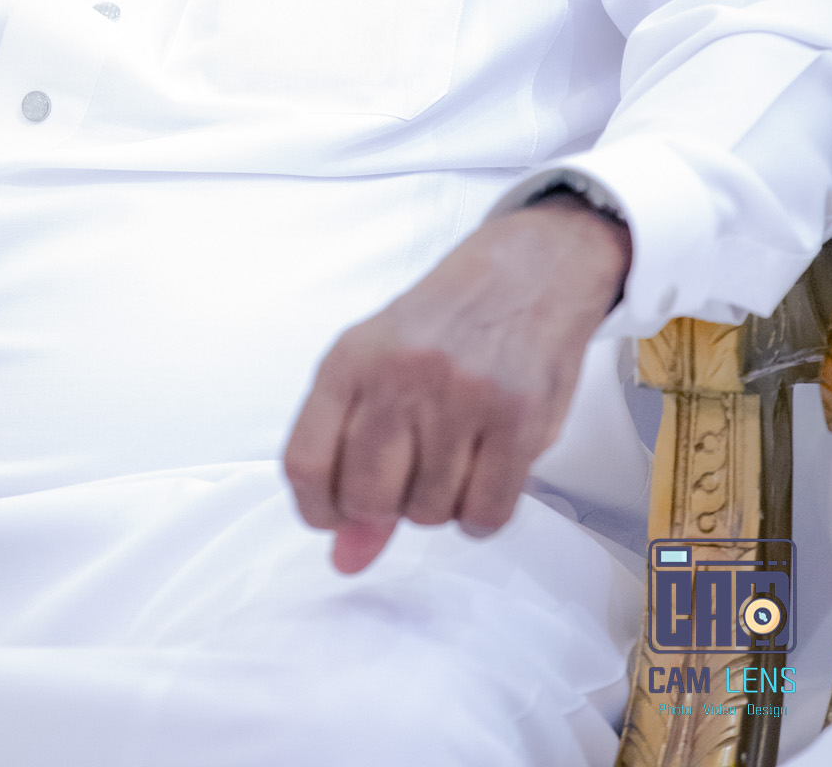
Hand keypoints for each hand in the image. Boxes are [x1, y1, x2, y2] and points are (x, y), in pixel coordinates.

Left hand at [283, 194, 630, 573]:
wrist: (527, 271)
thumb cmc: (442, 325)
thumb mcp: (378, 368)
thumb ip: (352, 460)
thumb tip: (344, 561)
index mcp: (350, 359)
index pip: (305, 463)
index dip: (317, 510)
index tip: (335, 515)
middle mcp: (400, 375)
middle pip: (368, 497)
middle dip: (384, 510)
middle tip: (405, 480)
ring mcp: (462, 396)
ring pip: (429, 513)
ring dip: (438, 505)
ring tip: (451, 457)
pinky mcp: (519, 418)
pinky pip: (486, 514)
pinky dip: (481, 515)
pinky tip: (484, 477)